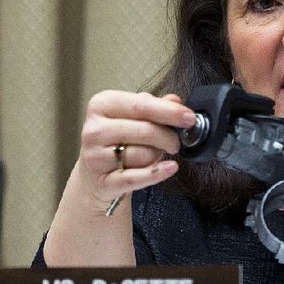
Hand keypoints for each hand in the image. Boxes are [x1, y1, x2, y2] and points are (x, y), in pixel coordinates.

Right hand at [77, 90, 195, 209]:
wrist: (95, 174)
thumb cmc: (117, 140)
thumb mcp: (132, 116)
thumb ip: (154, 106)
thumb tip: (175, 101)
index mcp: (101, 105)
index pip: (141, 105)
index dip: (169, 112)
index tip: (189, 117)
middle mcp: (94, 130)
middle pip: (145, 131)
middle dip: (169, 137)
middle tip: (176, 142)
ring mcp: (95, 157)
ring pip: (144, 155)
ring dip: (158, 155)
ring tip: (154, 154)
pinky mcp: (103, 182)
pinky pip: (137, 177)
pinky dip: (158, 172)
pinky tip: (170, 167)